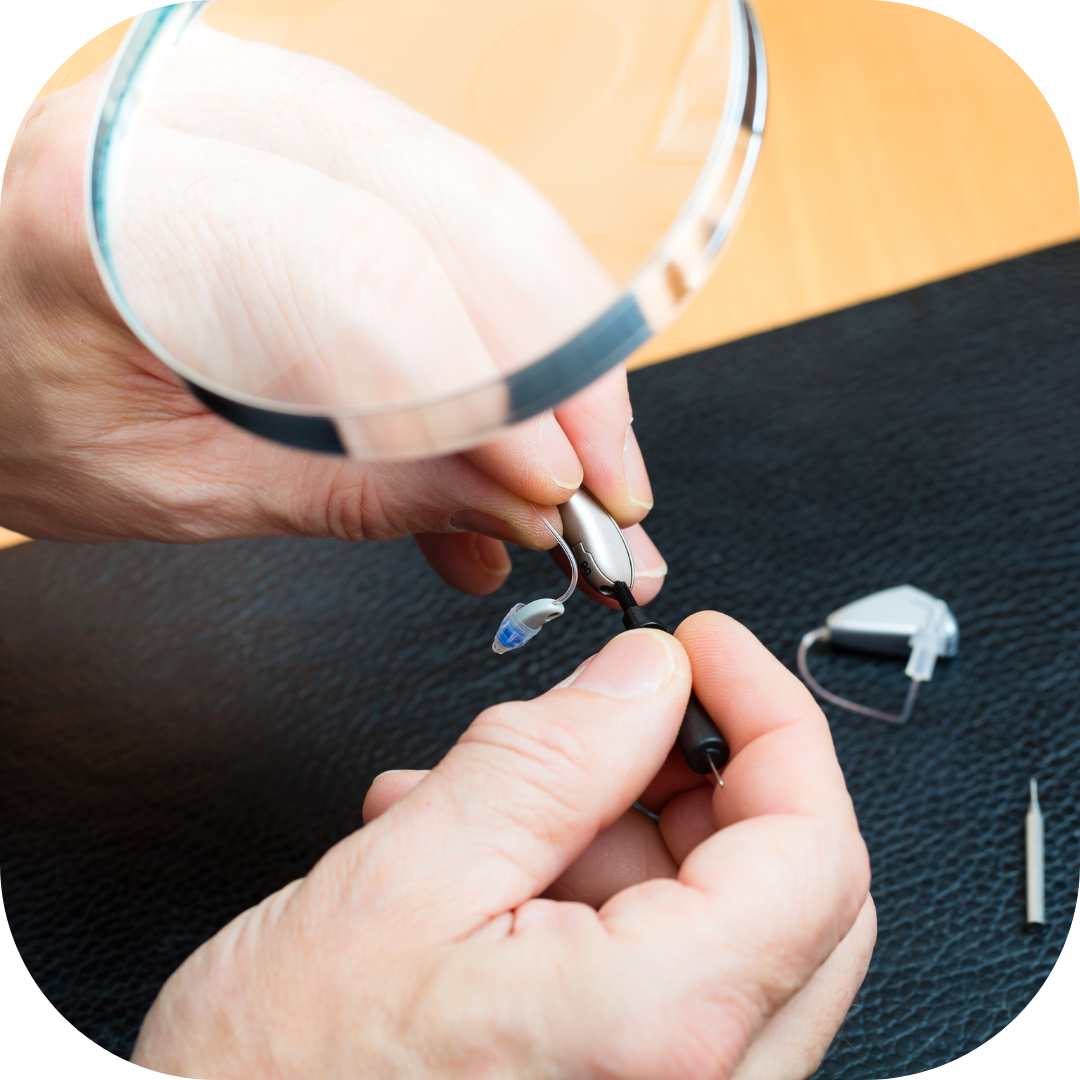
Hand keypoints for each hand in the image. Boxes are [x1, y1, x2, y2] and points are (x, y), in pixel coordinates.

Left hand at [0, 29, 663, 601]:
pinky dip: (514, 320)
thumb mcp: (179, 490)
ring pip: (476, 202)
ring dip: (554, 345)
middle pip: (450, 213)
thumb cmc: (19, 407)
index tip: (557, 495)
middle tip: (607, 486)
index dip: (490, 392)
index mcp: (113, 212)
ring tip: (576, 465)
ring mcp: (261, 108)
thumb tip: (513, 512)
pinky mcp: (309, 136)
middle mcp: (194, 121)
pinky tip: (530, 415)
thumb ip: (359, 497)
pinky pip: (455, 209)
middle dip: (560, 366)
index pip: (362, 276)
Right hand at [132, 612, 873, 1078]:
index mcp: (662, 1029)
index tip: (710, 649)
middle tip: (620, 715)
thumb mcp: (407, 878)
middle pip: (790, 887)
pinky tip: (486, 865)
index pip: (813, 843)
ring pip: (722, 925)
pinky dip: (594, 892)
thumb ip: (549, 759)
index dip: (772, 716)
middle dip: (703, 771)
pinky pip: (661, 974)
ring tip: (489, 797)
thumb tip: (647, 679)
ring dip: (622, 830)